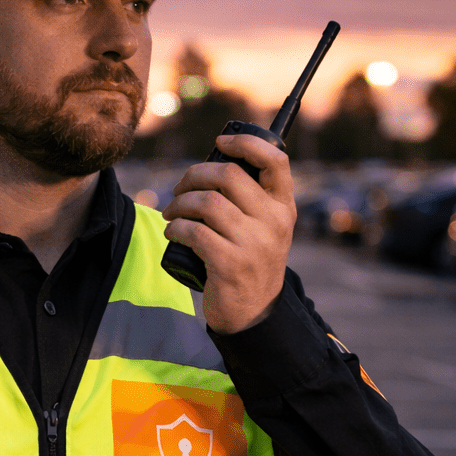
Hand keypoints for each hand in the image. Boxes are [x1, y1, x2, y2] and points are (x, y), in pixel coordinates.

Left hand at [161, 133, 295, 333]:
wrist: (252, 312)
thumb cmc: (251, 261)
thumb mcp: (266, 229)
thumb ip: (253, 199)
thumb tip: (214, 163)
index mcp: (284, 208)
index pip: (275, 161)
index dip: (245, 143)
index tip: (220, 142)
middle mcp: (273, 222)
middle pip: (229, 175)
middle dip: (195, 175)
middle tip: (180, 188)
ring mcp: (253, 244)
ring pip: (207, 203)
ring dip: (180, 203)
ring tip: (172, 212)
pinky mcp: (229, 264)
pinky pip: (194, 232)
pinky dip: (176, 228)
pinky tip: (172, 231)